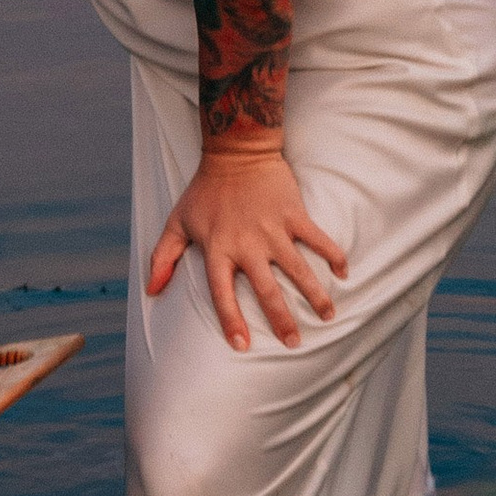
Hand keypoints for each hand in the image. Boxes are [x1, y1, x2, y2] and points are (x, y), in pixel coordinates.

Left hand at [146, 139, 346, 351]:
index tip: (241, 345)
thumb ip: (162, 256)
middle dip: (282, 320)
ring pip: (298, 270)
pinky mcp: (294, 214)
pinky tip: (344, 273)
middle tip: (294, 343)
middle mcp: (247, 244)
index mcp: (218, 248)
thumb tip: (152, 291)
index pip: (222, 293)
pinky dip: (333, 254)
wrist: (235, 151)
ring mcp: (273, 229)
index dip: (231, 320)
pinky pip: (318, 239)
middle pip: (266, 290)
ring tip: (328, 317)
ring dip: (315, 295)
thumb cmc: (204, 190)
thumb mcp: (177, 221)